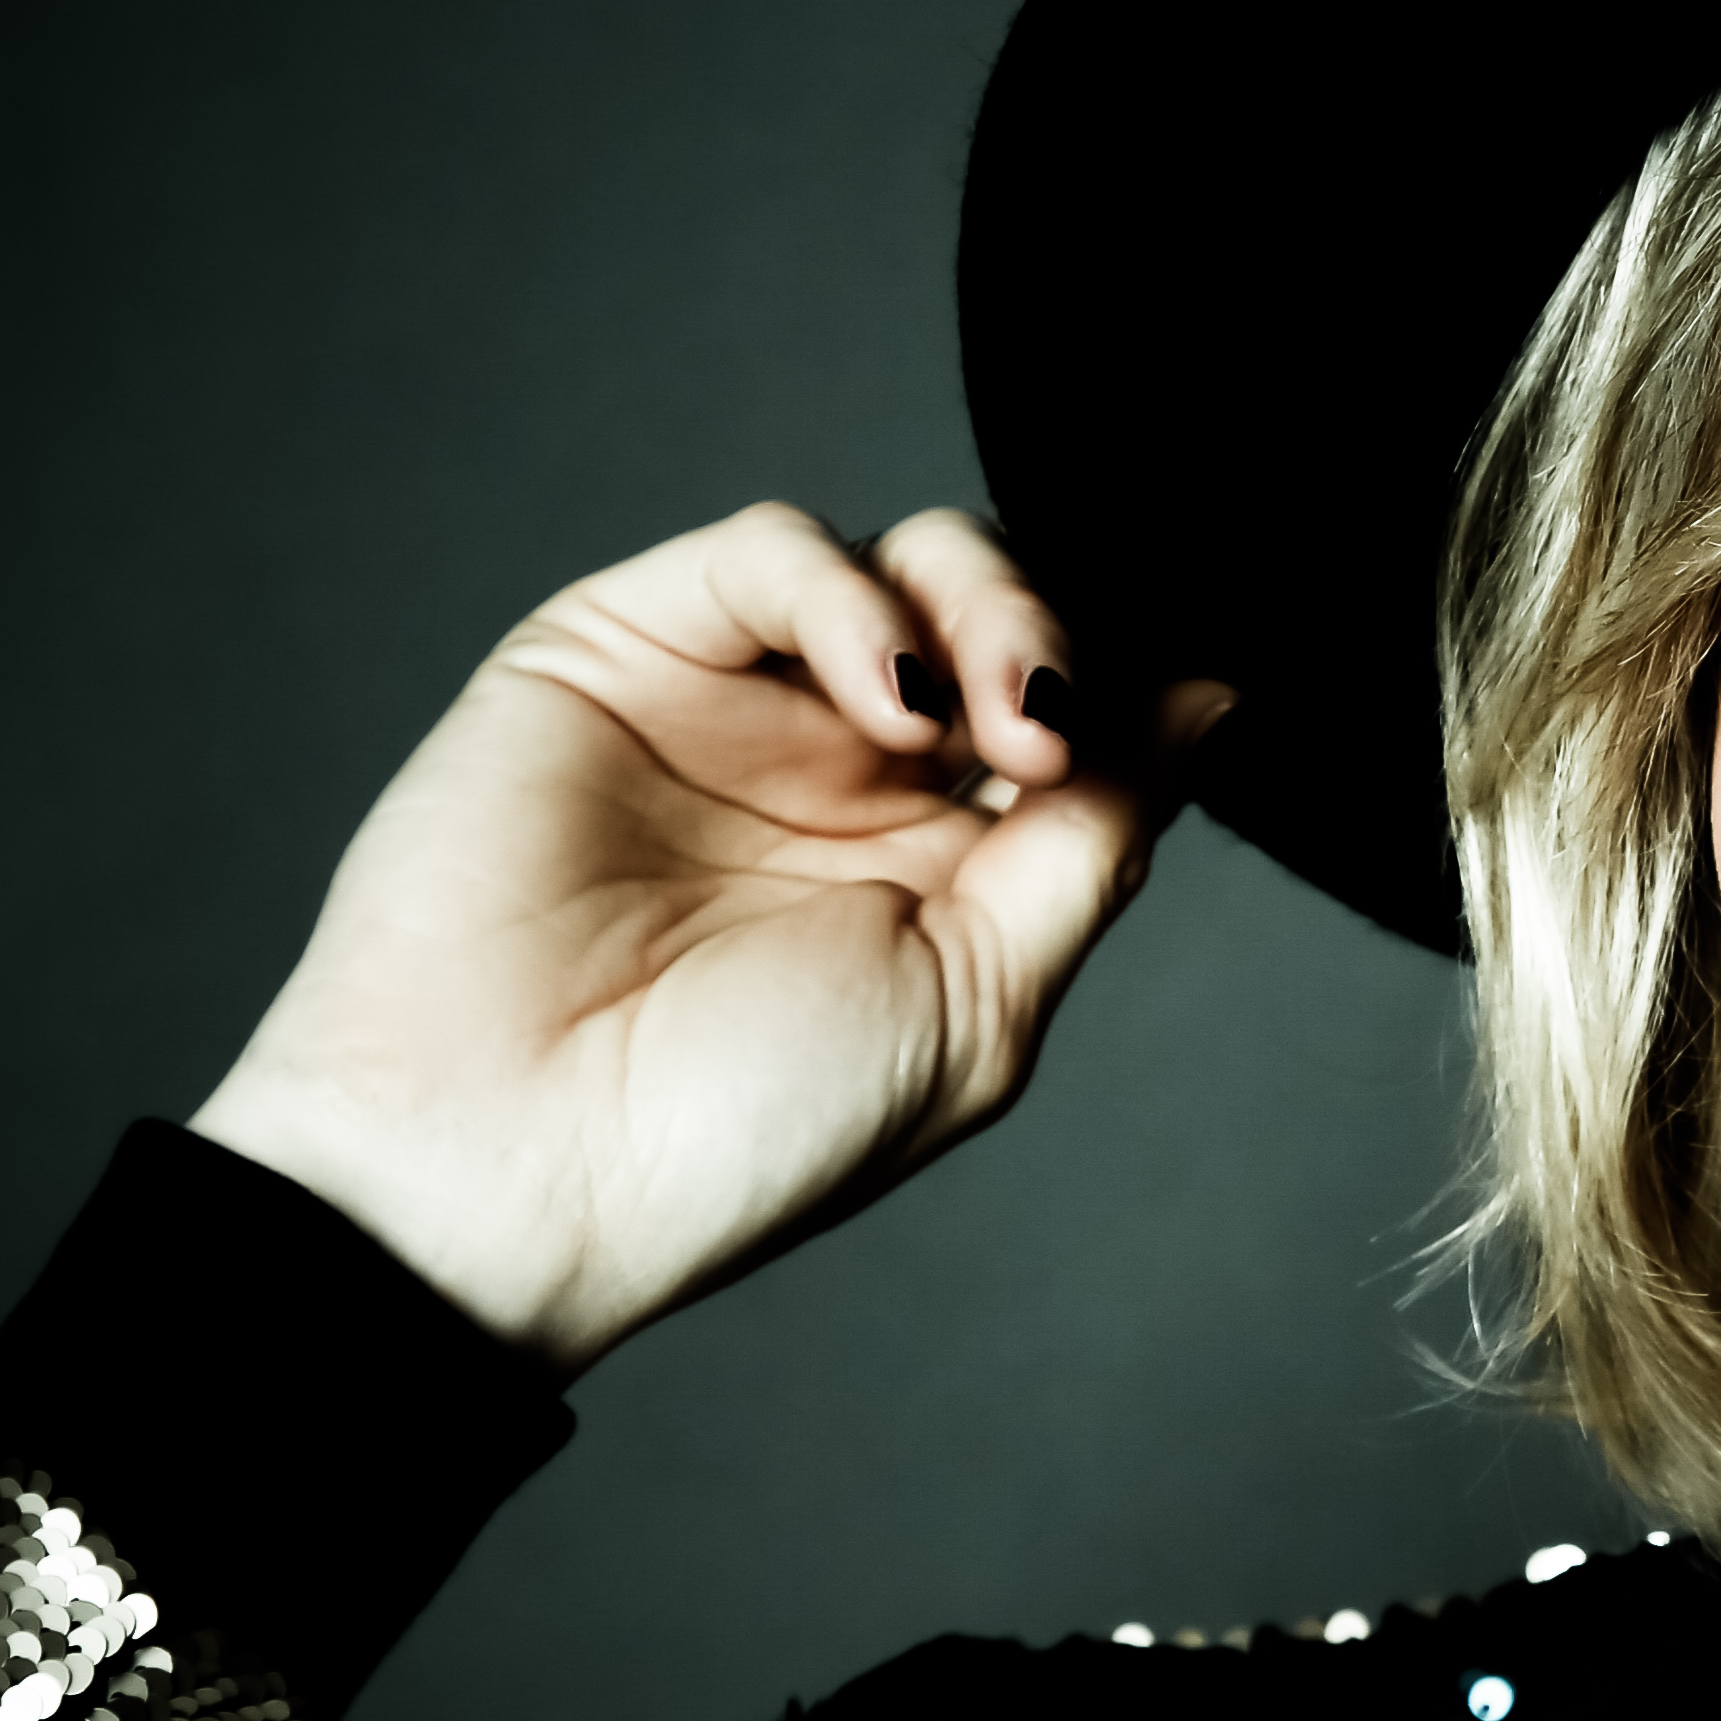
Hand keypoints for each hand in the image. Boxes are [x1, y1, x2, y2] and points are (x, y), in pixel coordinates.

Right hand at [192, 502, 1227, 1370]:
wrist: (509, 1164)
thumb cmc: (736, 1130)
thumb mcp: (976, 1004)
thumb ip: (1093, 845)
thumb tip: (1211, 699)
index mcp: (943, 866)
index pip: (1078, 714)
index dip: (1132, 693)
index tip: (1178, 713)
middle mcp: (846, 774)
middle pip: (1005, 615)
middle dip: (1059, 638)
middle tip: (1049, 734)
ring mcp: (738, 707)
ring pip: (904, 560)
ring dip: (982, 603)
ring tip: (982, 718)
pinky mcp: (623, 648)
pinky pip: (768, 555)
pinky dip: (848, 593)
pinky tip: (885, 692)